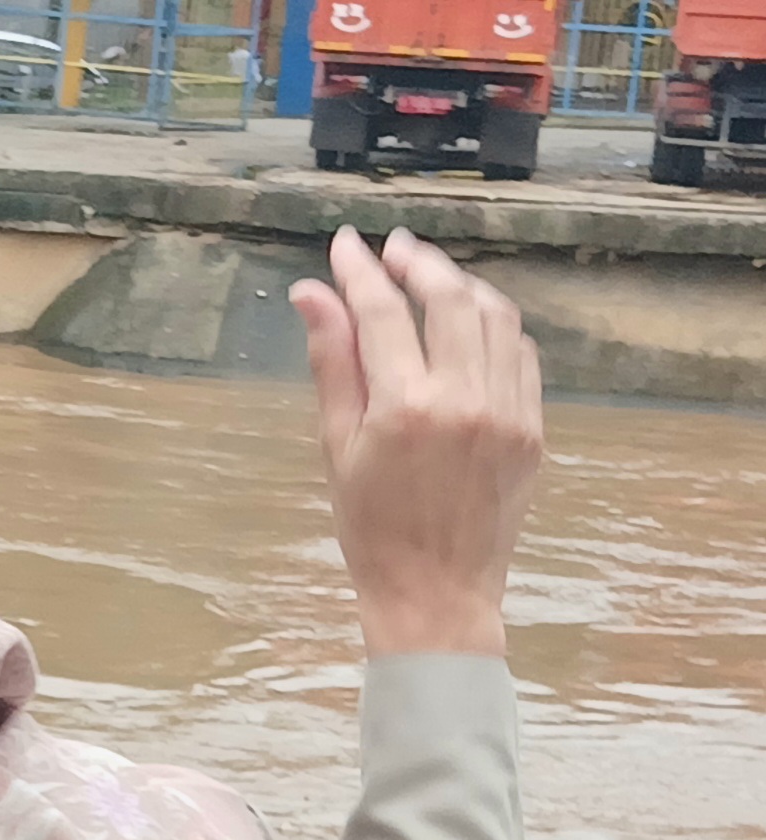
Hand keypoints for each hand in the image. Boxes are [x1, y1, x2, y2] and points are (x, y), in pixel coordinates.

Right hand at [290, 227, 542, 656]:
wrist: (436, 592)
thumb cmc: (370, 529)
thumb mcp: (337, 448)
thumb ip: (332, 364)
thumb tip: (312, 294)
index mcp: (404, 407)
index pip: (381, 312)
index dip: (359, 270)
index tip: (344, 242)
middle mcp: (463, 398)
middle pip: (448, 299)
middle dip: (418, 262)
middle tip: (393, 246)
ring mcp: (507, 411)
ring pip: (495, 317)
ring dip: (462, 286)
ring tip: (432, 278)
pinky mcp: (533, 427)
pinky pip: (521, 355)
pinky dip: (495, 326)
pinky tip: (472, 324)